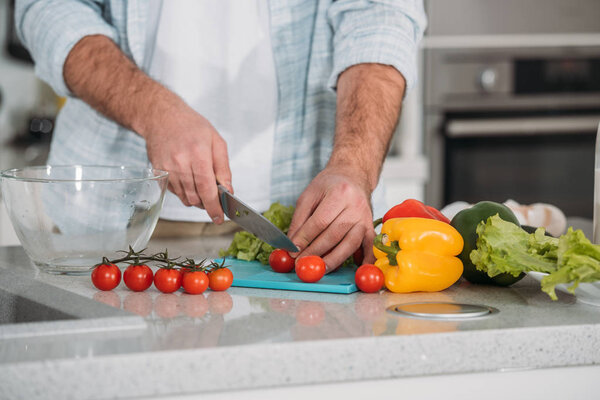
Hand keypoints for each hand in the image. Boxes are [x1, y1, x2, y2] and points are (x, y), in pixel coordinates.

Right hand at [61, 35, 232, 222]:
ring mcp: (167, 168)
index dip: (214, 207)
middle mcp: (180, 163)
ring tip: (203, 188)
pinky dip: (185, 193)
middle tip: (215, 203)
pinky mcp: (158, 172)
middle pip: (195, 197)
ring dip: (196, 200)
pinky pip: (175, 192)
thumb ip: (223, 169)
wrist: (161, 116)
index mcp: (198, 154)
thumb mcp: (216, 142)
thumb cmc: (192, 126)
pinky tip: (189, 180)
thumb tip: (228, 191)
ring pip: (185, 198)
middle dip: (207, 205)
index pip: (207, 189)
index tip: (220, 218)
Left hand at [287, 165, 375, 271]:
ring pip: (350, 244)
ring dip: (333, 260)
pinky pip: (369, 247)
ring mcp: (365, 218)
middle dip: (315, 252)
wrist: (353, 176)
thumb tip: (292, 244)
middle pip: (334, 235)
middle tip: (301, 264)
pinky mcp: (370, 227)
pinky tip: (358, 271)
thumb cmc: (329, 185)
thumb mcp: (309, 195)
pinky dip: (365, 260)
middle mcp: (355, 206)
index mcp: (339, 193)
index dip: (305, 238)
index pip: (320, 221)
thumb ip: (299, 220)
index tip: (293, 251)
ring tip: (318, 269)